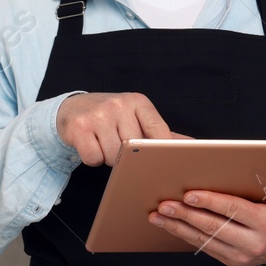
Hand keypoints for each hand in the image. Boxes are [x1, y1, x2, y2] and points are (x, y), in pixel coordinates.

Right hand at [56, 92, 177, 166]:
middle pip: (135, 149)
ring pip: (113, 156)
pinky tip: (91, 145)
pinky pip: (93, 158)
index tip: (164, 163)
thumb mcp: (136, 117)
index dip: (162, 151)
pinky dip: (92, 158)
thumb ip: (161, 132)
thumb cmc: (111, 116)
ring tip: (104, 144)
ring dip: (109, 158)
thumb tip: (192, 145)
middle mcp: (119, 105)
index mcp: (138, 102)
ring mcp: (98, 115)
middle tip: (120, 147)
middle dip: (129, 156)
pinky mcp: (79, 127)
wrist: (73, 107)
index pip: (159, 131)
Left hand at [149, 171, 265, 265]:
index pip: (233, 210)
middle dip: (186, 214)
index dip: (210, 202)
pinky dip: (185, 235)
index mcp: (265, 223)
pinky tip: (171, 225)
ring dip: (178, 227)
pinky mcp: (229, 260)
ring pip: (203, 239)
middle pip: (213, 226)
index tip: (189, 195)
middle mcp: (251, 242)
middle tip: (165, 204)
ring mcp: (239, 254)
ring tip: (159, 215)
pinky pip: (203, 247)